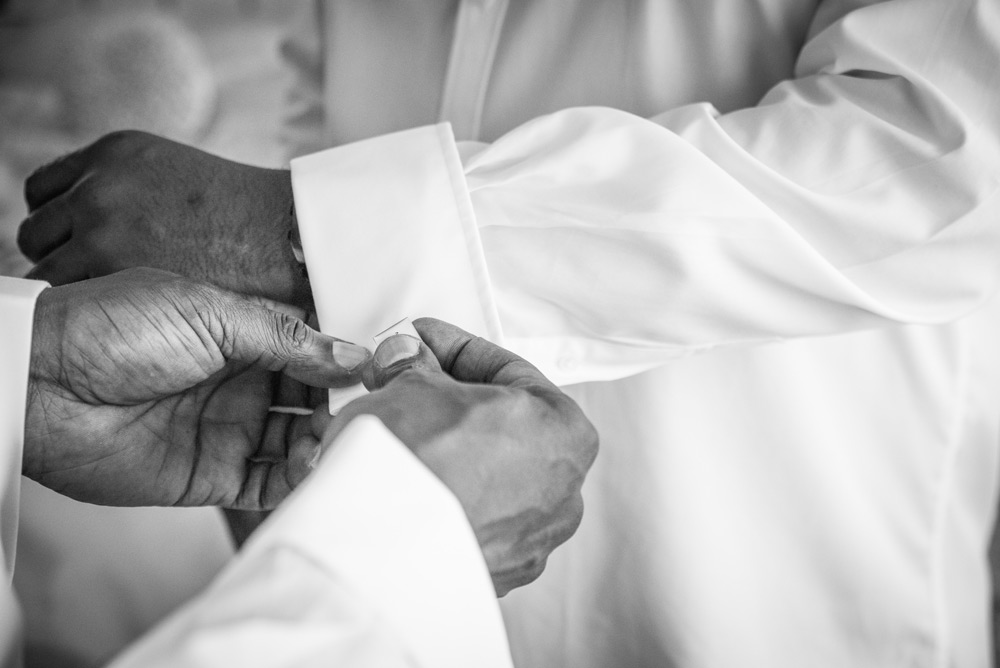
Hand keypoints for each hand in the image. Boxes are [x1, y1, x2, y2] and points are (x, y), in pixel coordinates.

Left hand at [17, 130, 307, 306]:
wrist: (292, 239)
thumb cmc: (255, 225)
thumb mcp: (188, 185)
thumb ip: (141, 198)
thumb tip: (119, 231)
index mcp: (117, 152)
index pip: (46, 189)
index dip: (62, 222)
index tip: (81, 245)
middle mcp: (99, 182)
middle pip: (37, 230)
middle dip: (62, 254)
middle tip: (99, 282)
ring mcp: (100, 222)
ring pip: (42, 268)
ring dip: (68, 286)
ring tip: (110, 308)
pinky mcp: (108, 265)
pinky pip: (60, 292)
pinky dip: (80, 306)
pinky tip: (114, 316)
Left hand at [24, 268, 369, 507]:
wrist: (40, 383)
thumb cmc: (113, 328)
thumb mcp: (209, 313)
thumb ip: (284, 337)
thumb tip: (353, 354)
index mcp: (243, 334)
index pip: (313, 350)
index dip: (348, 360)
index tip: (385, 370)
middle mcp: (242, 382)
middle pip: (313, 398)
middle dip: (344, 405)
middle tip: (371, 412)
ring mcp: (229, 429)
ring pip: (297, 441)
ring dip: (325, 442)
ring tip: (342, 441)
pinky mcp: (210, 474)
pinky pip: (267, 482)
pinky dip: (295, 480)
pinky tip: (313, 469)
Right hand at [314, 318, 598, 595]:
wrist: (373, 551)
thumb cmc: (414, 465)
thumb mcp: (412, 385)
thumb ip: (416, 367)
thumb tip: (407, 359)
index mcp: (566, 432)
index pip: (506, 370)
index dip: (452, 349)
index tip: (420, 343)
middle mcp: (563, 493)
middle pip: (500, 428)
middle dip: (447, 403)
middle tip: (402, 384)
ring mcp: (532, 542)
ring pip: (485, 477)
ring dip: (442, 451)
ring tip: (392, 433)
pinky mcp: (495, 575)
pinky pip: (469, 520)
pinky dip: (441, 497)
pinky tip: (402, 481)